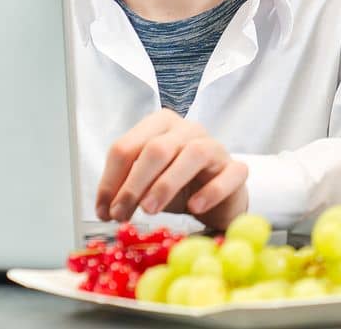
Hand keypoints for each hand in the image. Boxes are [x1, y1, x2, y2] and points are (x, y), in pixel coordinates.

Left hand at [95, 109, 249, 230]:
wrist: (216, 196)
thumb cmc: (178, 185)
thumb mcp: (146, 183)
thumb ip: (125, 188)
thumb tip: (104, 209)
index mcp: (159, 126)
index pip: (126, 146)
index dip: (111, 180)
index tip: (104, 210)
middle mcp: (188, 129)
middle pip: (156, 149)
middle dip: (134, 184)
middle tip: (122, 213)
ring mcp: (215, 147)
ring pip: (193, 154)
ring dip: (166, 184)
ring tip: (150, 210)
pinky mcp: (236, 169)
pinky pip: (229, 174)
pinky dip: (211, 191)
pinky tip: (195, 208)